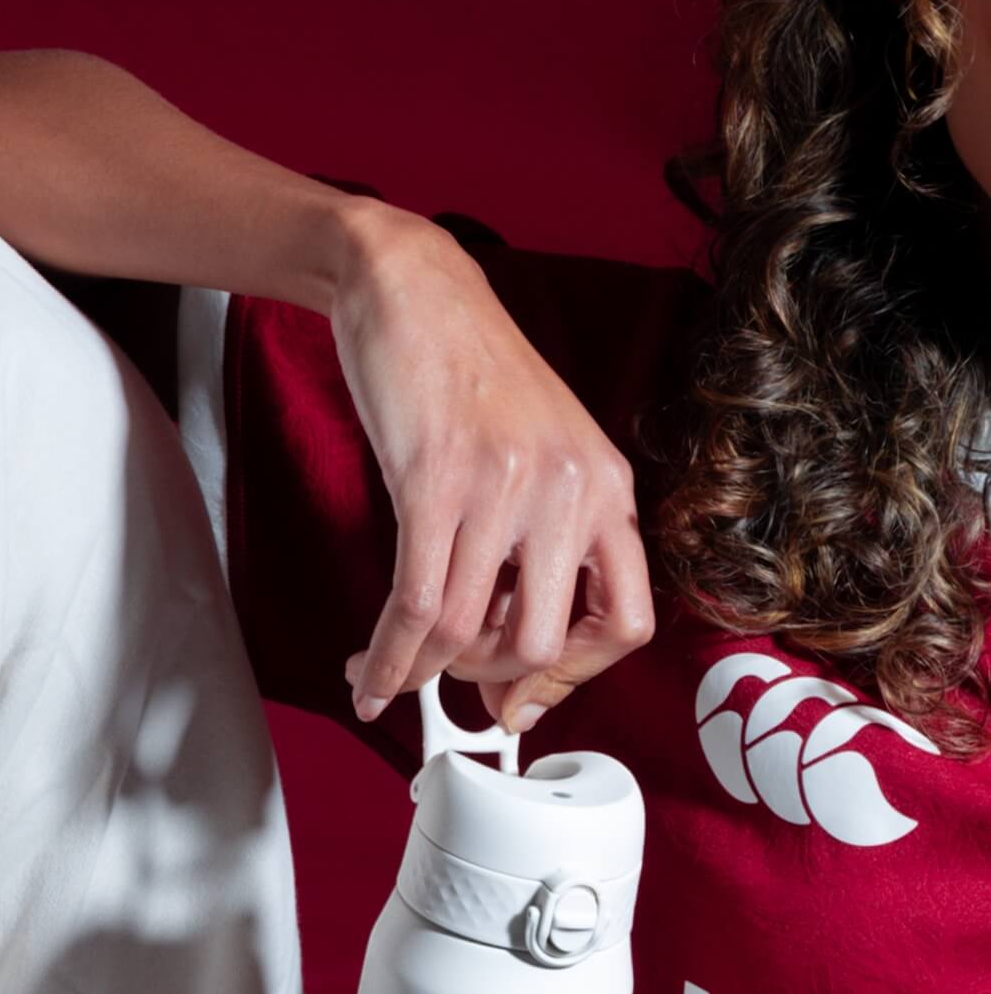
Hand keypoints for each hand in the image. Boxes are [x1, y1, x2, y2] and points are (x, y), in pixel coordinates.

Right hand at [327, 204, 653, 732]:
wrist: (414, 292)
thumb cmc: (470, 376)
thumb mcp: (537, 462)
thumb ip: (537, 553)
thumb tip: (512, 665)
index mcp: (605, 489)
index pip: (627, 623)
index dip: (571, 680)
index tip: (522, 700)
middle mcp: (569, 489)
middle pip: (541, 643)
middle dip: (482, 679)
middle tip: (446, 674)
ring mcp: (505, 486)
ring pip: (466, 631)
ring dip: (420, 671)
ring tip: (389, 667)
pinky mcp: (436, 483)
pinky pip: (415, 605)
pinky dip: (386, 658)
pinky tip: (366, 672)